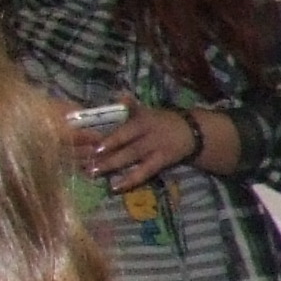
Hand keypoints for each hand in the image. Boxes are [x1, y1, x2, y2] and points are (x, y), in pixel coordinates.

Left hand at [69, 105, 202, 190]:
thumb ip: (131, 106)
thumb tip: (118, 93)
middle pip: (126, 145)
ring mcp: (155, 149)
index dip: (109, 138)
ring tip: (94, 172)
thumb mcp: (148, 110)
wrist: (192, 131)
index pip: (124, 130)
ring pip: (132, 158)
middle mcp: (149, 135)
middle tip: (87, 161)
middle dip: (106, 153)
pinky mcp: (161, 162)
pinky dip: (131, 180)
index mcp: (144, 120)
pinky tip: (116, 187)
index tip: (92, 145)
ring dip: (112, 165)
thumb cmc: (163, 120)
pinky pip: (144, 172)